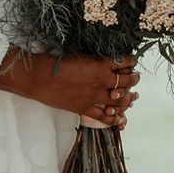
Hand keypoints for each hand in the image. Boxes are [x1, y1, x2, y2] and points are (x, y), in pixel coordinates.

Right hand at [0, 47, 140, 128]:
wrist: (38, 77)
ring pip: (119, 100)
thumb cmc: (53, 61)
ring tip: (131, 95)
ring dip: (128, 97)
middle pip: (126, 81)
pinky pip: (104, 116)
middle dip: (133, 78)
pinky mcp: (85, 108)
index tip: (132, 61)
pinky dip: (114, 118)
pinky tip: (120, 117)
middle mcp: (100, 80)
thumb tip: (103, 60)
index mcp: (98, 64)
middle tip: (135, 76)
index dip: (130, 61)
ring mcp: (93, 96)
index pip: (123, 62)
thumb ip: (92, 59)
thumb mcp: (77, 54)